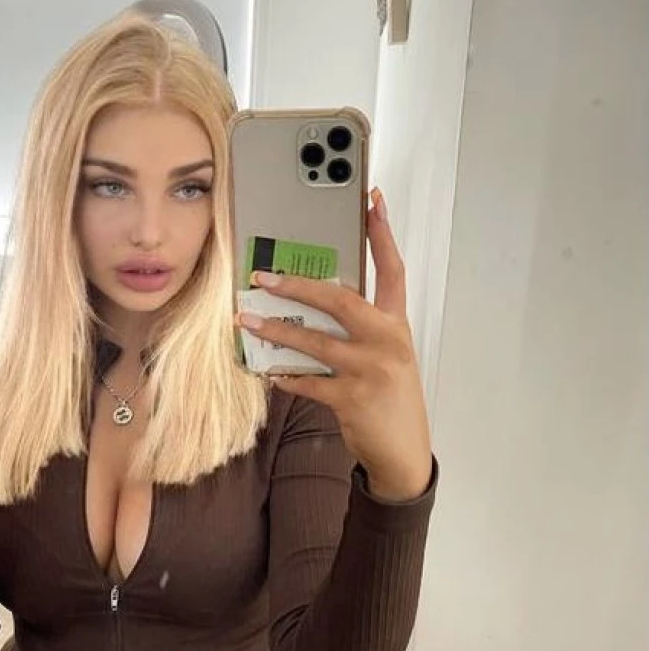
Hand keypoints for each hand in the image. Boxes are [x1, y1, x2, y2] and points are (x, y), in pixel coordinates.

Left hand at [236, 187, 431, 500]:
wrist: (403, 451)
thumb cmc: (390, 397)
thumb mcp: (387, 354)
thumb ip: (360, 327)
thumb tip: (313, 302)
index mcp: (396, 324)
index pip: (392, 269)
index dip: (382, 232)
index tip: (372, 199)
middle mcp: (387, 341)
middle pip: (340, 299)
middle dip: (298, 286)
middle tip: (263, 276)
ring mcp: (371, 370)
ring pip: (315, 341)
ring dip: (276, 330)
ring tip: (247, 320)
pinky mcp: (352, 399)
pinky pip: (307, 381)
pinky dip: (285, 376)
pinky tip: (269, 372)